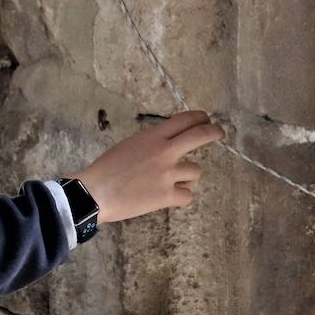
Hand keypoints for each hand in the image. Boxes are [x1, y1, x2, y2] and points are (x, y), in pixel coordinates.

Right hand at [75, 110, 224, 223]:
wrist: (96, 192)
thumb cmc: (106, 168)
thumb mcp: (129, 145)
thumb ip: (152, 143)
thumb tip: (168, 146)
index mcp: (153, 137)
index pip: (184, 120)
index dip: (199, 117)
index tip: (205, 118)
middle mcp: (165, 152)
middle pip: (200, 136)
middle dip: (213, 132)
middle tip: (219, 132)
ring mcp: (168, 174)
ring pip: (196, 171)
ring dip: (188, 175)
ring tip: (175, 180)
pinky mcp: (167, 196)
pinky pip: (188, 195)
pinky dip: (181, 196)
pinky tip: (170, 196)